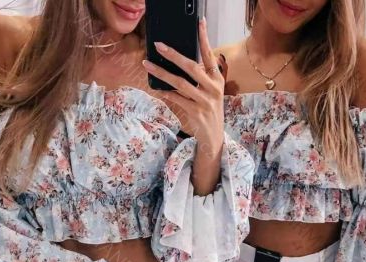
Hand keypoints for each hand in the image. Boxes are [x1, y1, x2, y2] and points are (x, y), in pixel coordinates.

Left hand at [142, 18, 224, 152]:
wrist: (214, 136)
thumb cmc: (209, 110)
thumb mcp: (210, 92)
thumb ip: (200, 78)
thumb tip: (179, 63)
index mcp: (217, 80)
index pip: (210, 55)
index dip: (204, 38)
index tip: (200, 22)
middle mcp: (213, 88)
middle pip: (191, 67)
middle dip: (173, 55)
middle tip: (159, 45)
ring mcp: (204, 101)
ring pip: (180, 83)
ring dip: (162, 73)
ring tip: (148, 65)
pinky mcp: (196, 112)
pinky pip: (177, 99)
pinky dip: (166, 92)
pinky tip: (157, 88)